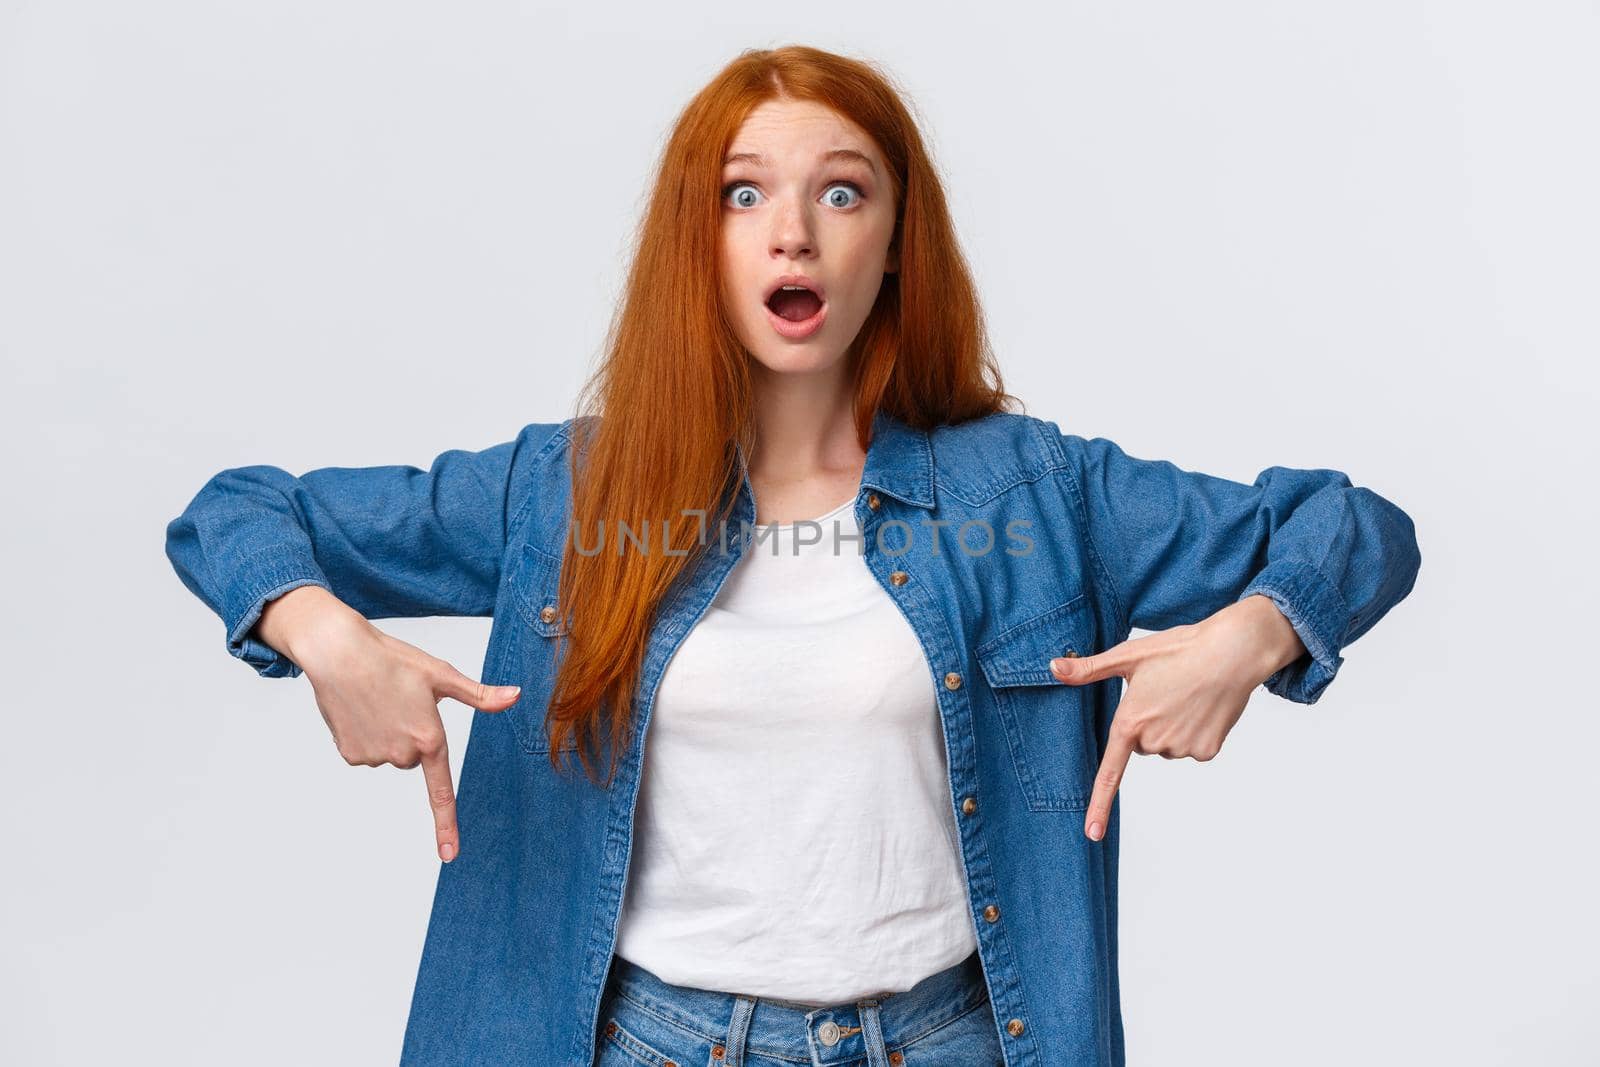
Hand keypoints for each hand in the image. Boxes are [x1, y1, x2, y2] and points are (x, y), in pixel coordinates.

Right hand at [265, 588, 521, 862]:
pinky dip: (365, 735)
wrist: (339, 652)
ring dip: (388, 733)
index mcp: (430, 737)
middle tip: (400, 702)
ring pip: (391, 754)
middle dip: (413, 734)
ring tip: (378, 701)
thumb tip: (516, 695)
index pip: (441, 791)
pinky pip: (368, 753)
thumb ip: (480, 695)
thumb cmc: (393, 659)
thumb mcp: (441, 675)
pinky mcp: (351, 755)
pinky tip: (360, 710)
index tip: (449, 856)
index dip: (447, 825)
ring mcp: (374, 757)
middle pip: (416, 758)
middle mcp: (402, 754)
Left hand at [1049, 594, 1305, 841]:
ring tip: (1186, 696)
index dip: (1099, 805)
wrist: (1233, 652)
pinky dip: (1195, 733)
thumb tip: (1052, 667)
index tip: (1092, 833)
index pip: (1110, 772)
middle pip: (1140, 746)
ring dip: (1171, 728)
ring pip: (1166, 747)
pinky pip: (1192, 749)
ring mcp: (1182, 749)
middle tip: (1164, 693)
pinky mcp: (1207, 751)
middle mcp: (1154, 741)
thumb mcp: (1129, 656)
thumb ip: (1088, 669)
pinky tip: (1203, 708)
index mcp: (1130, 722)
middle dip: (1147, 725)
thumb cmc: (1178, 648)